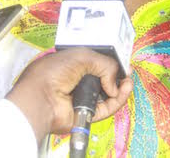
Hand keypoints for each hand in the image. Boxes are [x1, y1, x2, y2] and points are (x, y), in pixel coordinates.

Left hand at [6, 48, 133, 140]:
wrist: (41, 97)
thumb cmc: (52, 72)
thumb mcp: (83, 56)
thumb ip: (106, 64)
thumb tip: (115, 82)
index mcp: (73, 64)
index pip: (96, 62)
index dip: (110, 62)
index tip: (122, 60)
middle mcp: (78, 81)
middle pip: (104, 78)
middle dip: (117, 75)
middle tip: (127, 71)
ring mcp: (83, 97)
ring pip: (108, 94)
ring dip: (120, 87)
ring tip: (127, 81)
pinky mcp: (87, 113)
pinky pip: (107, 107)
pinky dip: (118, 99)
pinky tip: (123, 89)